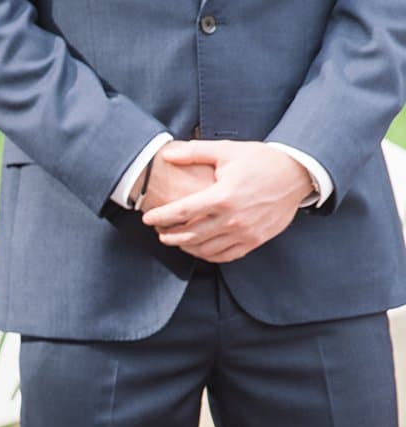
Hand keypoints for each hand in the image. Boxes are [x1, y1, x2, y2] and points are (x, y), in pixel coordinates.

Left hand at [141, 141, 314, 263]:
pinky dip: (206, 254)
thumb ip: (195, 153)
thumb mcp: (228, 151)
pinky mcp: (254, 241)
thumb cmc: (262, 161)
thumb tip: (167, 154)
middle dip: (169, 235)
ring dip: (185, 246)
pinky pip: (224, 256)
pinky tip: (198, 247)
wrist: (298, 173)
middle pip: (189, 236)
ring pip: (204, 249)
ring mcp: (244, 233)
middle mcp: (232, 219)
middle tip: (159, 232)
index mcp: (223, 196)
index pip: (182, 212)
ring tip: (176, 239)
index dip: (160, 217)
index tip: (147, 218)